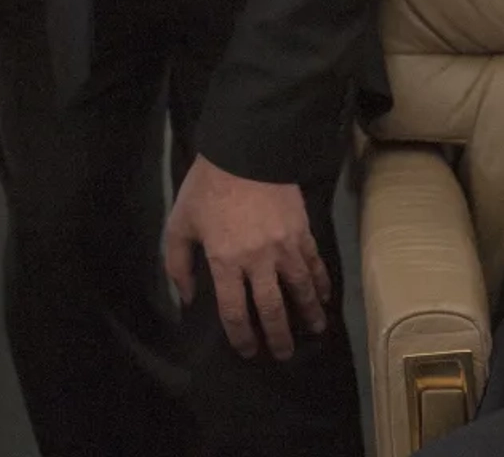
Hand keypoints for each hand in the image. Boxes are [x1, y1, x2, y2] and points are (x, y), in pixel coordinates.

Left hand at [162, 154, 330, 360]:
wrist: (245, 150)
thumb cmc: (207, 187)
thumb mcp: (179, 223)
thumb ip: (178, 263)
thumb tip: (187, 297)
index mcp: (225, 262)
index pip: (234, 311)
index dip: (241, 337)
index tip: (247, 350)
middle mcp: (258, 261)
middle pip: (271, 308)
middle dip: (278, 335)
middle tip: (283, 354)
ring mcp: (284, 246)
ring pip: (300, 289)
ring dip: (308, 313)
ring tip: (315, 330)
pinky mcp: (302, 230)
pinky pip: (315, 263)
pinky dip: (321, 282)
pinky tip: (325, 295)